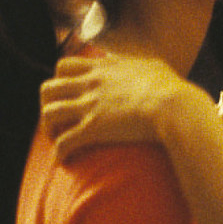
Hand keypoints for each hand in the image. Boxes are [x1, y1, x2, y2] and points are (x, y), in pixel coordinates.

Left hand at [40, 55, 213, 160]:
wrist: (176, 106)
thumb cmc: (171, 88)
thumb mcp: (151, 65)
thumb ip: (134, 62)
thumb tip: (130, 63)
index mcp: (102, 69)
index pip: (64, 66)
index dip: (59, 80)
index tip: (68, 94)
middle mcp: (90, 85)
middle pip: (48, 88)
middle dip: (47, 105)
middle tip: (59, 118)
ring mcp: (89, 106)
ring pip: (48, 114)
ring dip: (48, 129)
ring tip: (57, 139)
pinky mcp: (93, 129)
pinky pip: (63, 143)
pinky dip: (59, 154)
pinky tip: (63, 161)